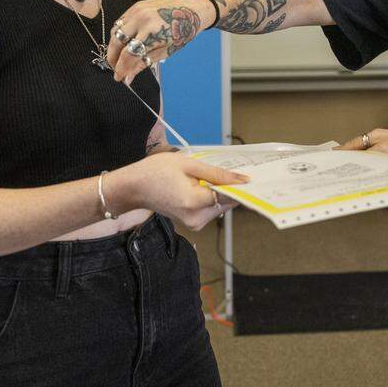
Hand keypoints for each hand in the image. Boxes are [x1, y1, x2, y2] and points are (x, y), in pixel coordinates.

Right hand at [106, 0, 215, 84]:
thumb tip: (129, 76)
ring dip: (113, 47)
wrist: (191, 8)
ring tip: (117, 58)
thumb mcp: (166, 51)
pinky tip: (122, 44)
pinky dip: (117, 35)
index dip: (121, 68)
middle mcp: (142, 19)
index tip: (119, 77)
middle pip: (117, 42)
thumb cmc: (183, 30)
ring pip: (115, 32)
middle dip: (113, 58)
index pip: (129, 54)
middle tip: (115, 68)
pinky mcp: (135, 7)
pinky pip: (120, 22)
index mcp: (153, 32)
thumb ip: (144, 63)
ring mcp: (137, 11)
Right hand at [110, 152, 246, 230]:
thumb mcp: (188, 164)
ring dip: (220, 192)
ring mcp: (194, 223)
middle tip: (232, 170)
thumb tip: (243, 180)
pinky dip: (212, 197)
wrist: (134, 187)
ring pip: (220, 206)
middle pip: (226, 203)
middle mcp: (196, 218)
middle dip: (230, 187)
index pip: (229, 196)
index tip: (254, 177)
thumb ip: (217, 174)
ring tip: (208, 175)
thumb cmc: (156, 171)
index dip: (241, 186)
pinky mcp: (193, 223)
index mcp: (194, 202)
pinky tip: (202, 184)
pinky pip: (211, 209)